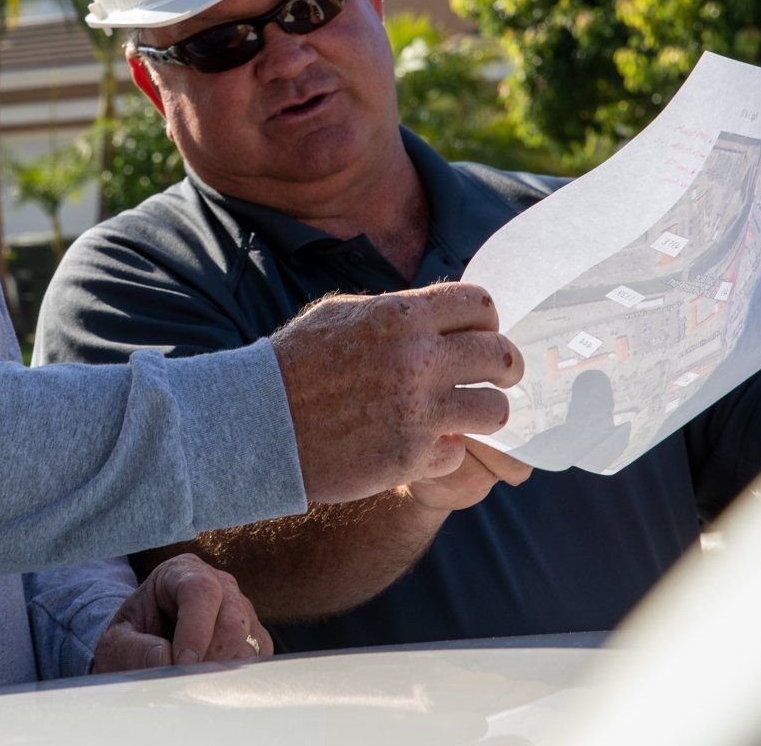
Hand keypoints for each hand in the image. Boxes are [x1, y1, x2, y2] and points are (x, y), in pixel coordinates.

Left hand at [91, 553, 270, 672]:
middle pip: (233, 619)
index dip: (195, 629)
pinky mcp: (254, 637)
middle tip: (185, 678)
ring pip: (249, 643)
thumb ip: (132, 649)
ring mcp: (241, 609)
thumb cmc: (133, 636)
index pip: (200, 591)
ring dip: (222, 670)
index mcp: (181, 572)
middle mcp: (219, 585)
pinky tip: (210, 679)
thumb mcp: (116, 642)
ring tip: (192, 680)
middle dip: (210, 657)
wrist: (146, 642)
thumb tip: (165, 658)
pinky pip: (258, 659)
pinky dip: (237, 676)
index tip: (182, 663)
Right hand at [271, 282, 523, 505]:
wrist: (257, 422)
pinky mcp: (410, 457)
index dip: (485, 320)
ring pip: (495, 410)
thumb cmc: (295, 363)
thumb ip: (395, 310)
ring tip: (469, 417)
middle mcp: (416, 359)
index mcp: (401, 315)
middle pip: (499, 356)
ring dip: (485, 413)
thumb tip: (437, 310)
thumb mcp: (341, 313)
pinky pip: (458, 453)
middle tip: (497, 377)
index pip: (479, 304)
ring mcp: (416, 411)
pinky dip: (445, 451)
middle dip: (503, 367)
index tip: (480, 334)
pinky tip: (424, 446)